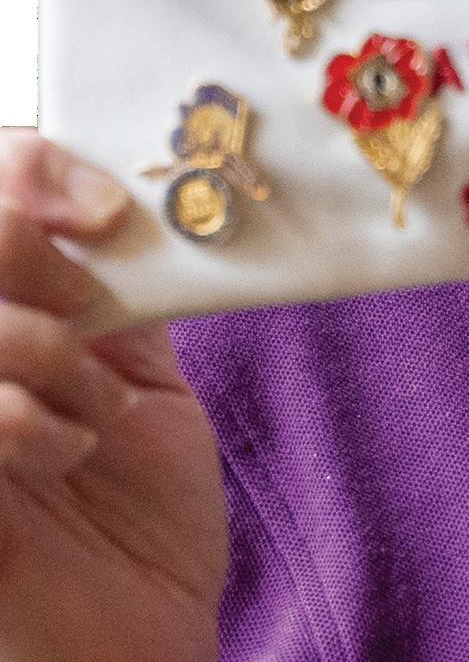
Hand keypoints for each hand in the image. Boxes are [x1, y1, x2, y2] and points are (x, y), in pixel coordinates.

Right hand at [0, 130, 225, 661]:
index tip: (106, 210)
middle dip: (27, 250)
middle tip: (89, 308)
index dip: (25, 167)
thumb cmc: (133, 524)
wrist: (131, 647)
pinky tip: (61, 456)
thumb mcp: (138, 378)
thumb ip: (121, 291)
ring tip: (92, 413)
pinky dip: (18, 418)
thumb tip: (141, 199)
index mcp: (3, 313)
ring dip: (38, 349)